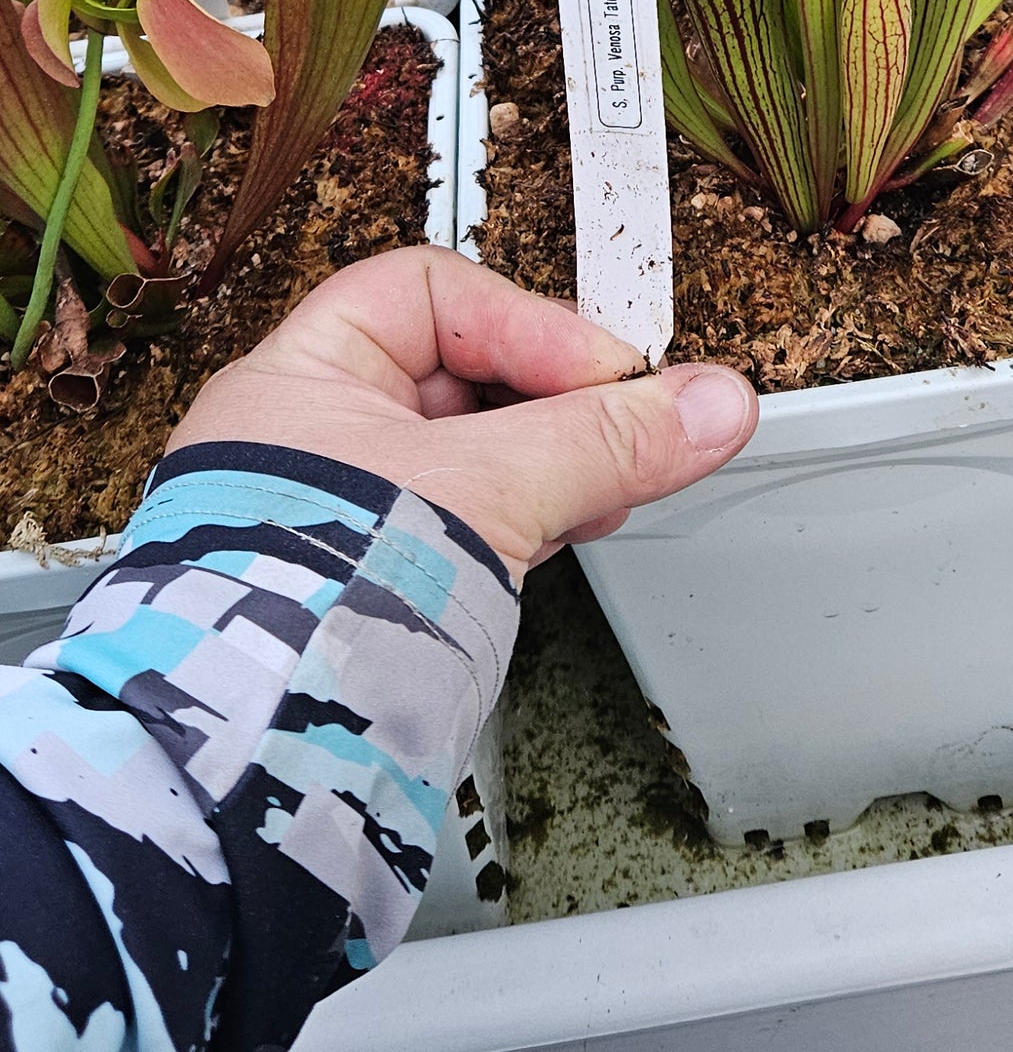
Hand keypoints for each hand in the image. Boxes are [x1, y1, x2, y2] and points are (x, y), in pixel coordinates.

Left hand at [164, 249, 757, 584]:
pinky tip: (569, 531)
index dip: (526, 323)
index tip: (606, 373)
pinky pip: (469, 519)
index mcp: (301, 380)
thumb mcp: (485, 494)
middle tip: (627, 424)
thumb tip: (705, 403)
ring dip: (551, 462)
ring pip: (474, 453)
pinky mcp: (380, 581)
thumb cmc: (317, 612)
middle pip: (462, 372)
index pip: (429, 294)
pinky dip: (528, 517)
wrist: (268, 757)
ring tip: (609, 487)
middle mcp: (313, 438)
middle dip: (553, 397)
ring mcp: (346, 513)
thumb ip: (604, 440)